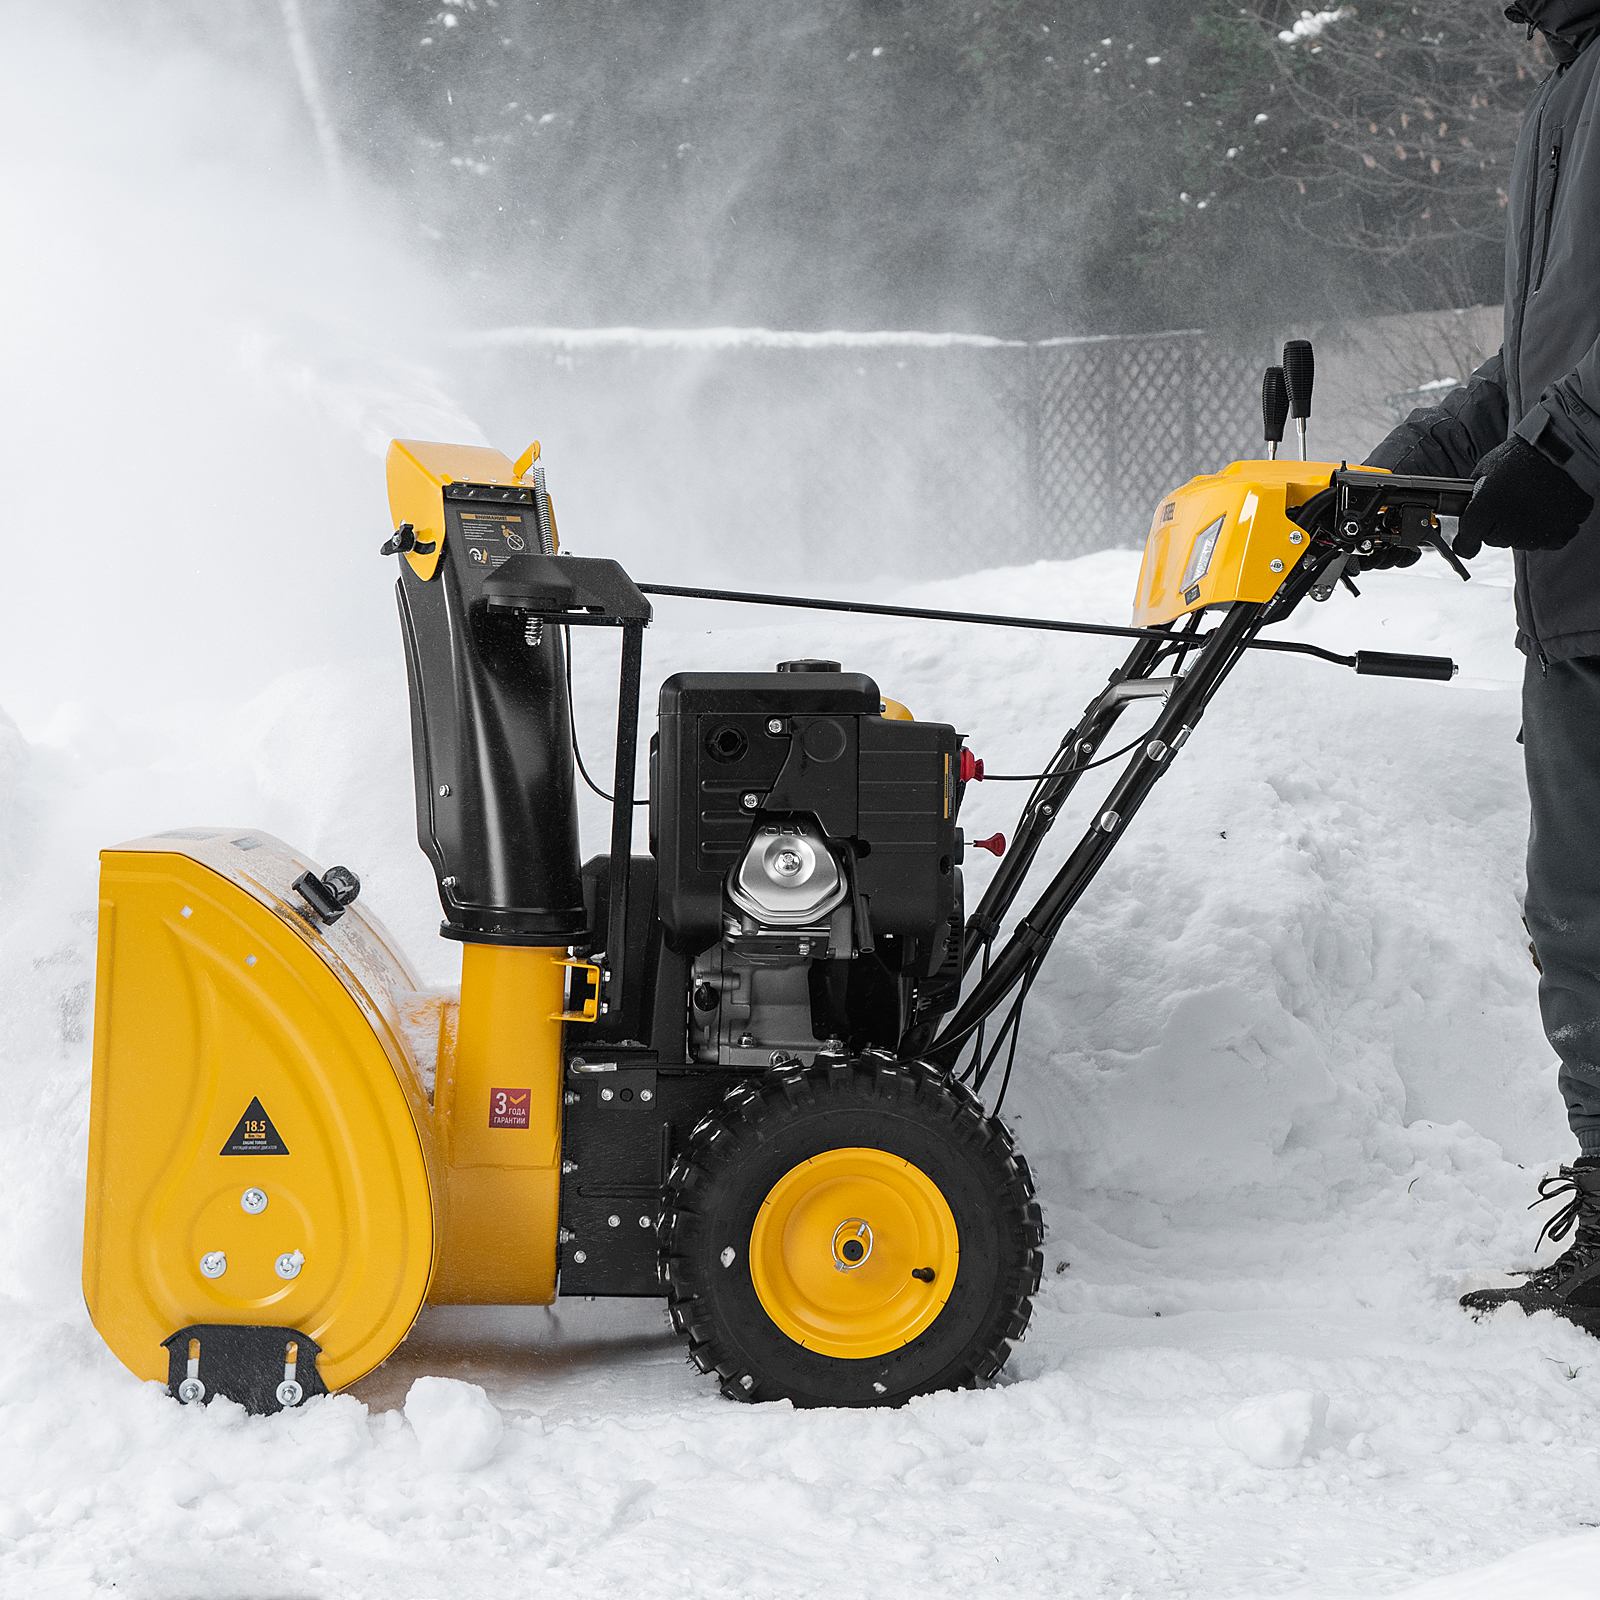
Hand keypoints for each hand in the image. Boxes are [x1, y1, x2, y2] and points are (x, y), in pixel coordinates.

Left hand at [1454, 436, 1593, 558]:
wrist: (1564, 449)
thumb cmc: (1524, 455)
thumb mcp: (1486, 469)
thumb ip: (1473, 494)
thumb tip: (1467, 505)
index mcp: (1487, 509)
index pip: (1468, 541)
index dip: (1466, 542)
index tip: (1466, 544)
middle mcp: (1511, 526)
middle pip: (1496, 539)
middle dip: (1498, 525)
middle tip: (1509, 502)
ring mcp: (1538, 532)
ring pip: (1522, 541)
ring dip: (1523, 528)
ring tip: (1531, 502)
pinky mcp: (1561, 532)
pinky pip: (1549, 540)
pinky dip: (1548, 528)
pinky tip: (1548, 508)